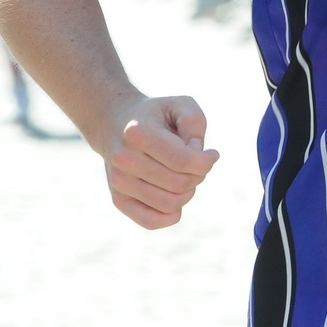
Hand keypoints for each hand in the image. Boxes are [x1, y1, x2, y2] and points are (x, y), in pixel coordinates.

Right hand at [100, 96, 219, 228]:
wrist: (115, 124)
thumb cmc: (156, 116)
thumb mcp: (180, 105)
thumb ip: (195, 123)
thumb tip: (197, 154)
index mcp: (138, 132)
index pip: (184, 160)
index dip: (207, 161)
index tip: (211, 153)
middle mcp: (123, 159)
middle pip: (180, 184)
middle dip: (198, 175)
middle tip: (196, 163)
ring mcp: (118, 182)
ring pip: (170, 205)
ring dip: (188, 193)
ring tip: (184, 176)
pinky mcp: (118, 200)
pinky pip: (152, 222)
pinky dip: (172, 213)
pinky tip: (175, 194)